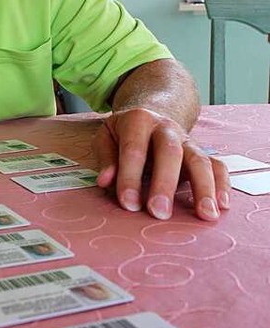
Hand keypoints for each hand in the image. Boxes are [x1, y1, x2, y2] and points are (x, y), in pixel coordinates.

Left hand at [93, 107, 230, 220]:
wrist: (153, 112)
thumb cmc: (126, 133)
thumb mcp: (107, 136)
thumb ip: (106, 158)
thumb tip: (105, 181)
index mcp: (138, 121)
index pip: (134, 150)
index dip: (130, 177)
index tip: (128, 204)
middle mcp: (166, 128)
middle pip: (170, 153)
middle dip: (165, 184)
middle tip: (159, 213)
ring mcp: (187, 140)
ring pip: (200, 160)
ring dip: (203, 188)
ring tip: (204, 215)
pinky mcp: (202, 152)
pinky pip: (217, 166)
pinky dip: (222, 184)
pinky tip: (221, 205)